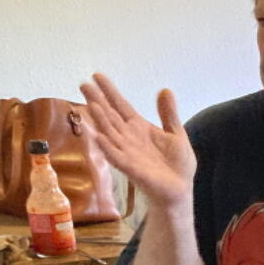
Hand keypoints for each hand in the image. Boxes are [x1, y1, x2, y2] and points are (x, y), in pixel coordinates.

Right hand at [80, 74, 195, 206]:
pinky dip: (107, 147)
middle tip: (83, 84)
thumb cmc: (176, 164)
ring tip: (92, 104)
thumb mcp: (176, 134)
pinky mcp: (131, 168)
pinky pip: (116, 156)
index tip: (97, 75)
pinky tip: (99, 136)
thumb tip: (165, 89)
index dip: (110, 91)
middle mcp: (128, 137)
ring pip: (110, 133)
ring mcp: (127, 152)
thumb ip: (168, 114)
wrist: (180, 190)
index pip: (121, 105)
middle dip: (97, 100)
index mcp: (139, 127)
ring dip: (101, 120)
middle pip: (109, 116)